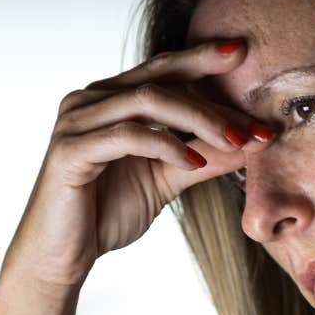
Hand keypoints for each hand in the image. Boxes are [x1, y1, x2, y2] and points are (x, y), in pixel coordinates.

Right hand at [0, 38, 274, 306]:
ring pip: (147, 101)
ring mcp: (76, 121)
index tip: (245, 56)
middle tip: (254, 120)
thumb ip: (205, 156)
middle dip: (212, 97)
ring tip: (234, 142)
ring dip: (198, 120)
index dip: (204, 60)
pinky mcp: (70, 150)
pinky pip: (128, 136)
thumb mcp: (167, 180)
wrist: (60, 258)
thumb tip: (253, 140)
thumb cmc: (105, 214)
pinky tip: (193, 163)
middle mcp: (89, 100)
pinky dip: (166, 146)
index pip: (163, 68)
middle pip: (160, 78)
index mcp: (109, 98)